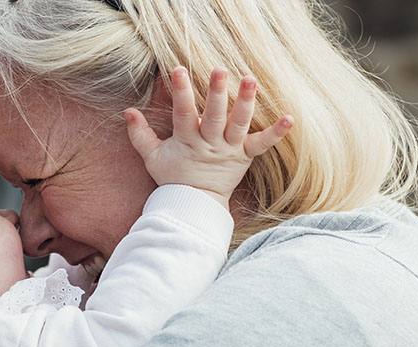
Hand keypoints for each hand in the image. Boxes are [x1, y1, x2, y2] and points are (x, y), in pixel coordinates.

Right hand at [123, 66, 292, 206]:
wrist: (194, 205)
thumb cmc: (172, 177)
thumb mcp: (151, 157)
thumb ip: (139, 134)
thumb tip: (127, 111)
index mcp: (187, 141)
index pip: (183, 113)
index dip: (181, 92)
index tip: (179, 70)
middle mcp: (210, 144)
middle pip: (214, 116)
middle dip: (216, 93)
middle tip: (219, 70)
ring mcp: (230, 150)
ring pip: (239, 124)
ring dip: (245, 102)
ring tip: (250, 80)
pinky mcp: (245, 156)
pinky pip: (262, 144)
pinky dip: (277, 133)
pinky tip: (290, 118)